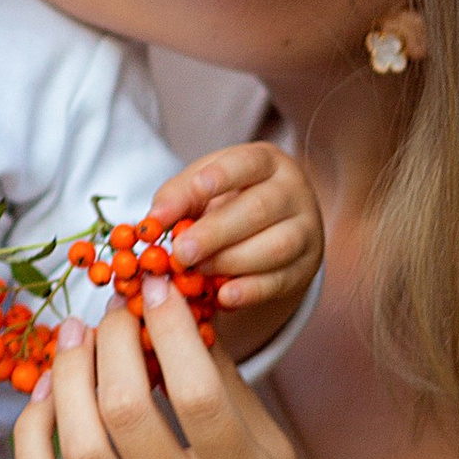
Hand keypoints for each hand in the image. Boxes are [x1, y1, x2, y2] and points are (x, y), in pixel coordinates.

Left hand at [12, 279, 331, 458]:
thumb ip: (233, 397)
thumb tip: (181, 322)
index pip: (200, 393)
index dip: (169, 328)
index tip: (156, 290)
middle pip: (128, 410)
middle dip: (112, 343)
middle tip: (111, 313)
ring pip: (79, 445)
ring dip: (68, 378)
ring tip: (74, 340)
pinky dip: (34, 436)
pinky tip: (46, 398)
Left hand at [156, 142, 323, 316]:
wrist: (269, 229)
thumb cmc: (228, 200)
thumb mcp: (203, 187)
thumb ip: (177, 197)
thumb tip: (152, 221)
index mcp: (267, 163)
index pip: (248, 162)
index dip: (223, 175)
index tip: (197, 188)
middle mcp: (293, 193)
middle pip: (259, 209)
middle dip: (217, 232)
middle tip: (182, 251)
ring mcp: (306, 230)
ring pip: (276, 247)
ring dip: (231, 262)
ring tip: (197, 271)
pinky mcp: (305, 267)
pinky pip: (280, 281)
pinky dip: (249, 291)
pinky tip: (223, 296)